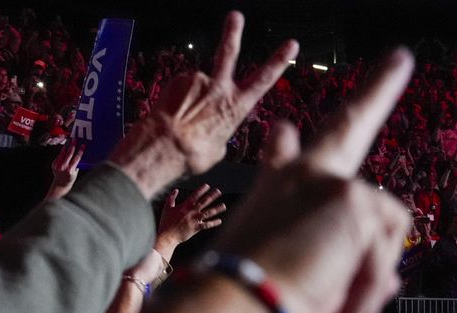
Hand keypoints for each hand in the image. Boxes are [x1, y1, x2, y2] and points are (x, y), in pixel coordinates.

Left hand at [49, 139, 84, 194]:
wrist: (60, 184)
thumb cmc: (70, 179)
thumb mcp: (75, 173)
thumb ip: (76, 165)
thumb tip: (78, 156)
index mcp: (70, 170)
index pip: (76, 158)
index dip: (80, 151)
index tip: (83, 145)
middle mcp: (63, 167)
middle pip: (69, 153)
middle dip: (73, 145)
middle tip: (75, 140)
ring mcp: (57, 165)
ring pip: (62, 153)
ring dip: (66, 147)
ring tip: (69, 142)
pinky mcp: (54, 164)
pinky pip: (59, 156)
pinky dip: (62, 153)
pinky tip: (65, 149)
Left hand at [110, 12, 298, 197]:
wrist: (165, 146)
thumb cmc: (194, 153)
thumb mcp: (219, 147)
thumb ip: (222, 128)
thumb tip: (215, 125)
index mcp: (237, 106)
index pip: (264, 79)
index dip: (279, 61)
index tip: (291, 44)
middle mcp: (220, 89)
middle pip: (229, 53)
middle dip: (233, 33)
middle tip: (235, 16)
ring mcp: (198, 81)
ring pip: (199, 84)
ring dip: (192, 97)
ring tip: (184, 118)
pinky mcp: (179, 79)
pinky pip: (182, 87)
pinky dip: (179, 98)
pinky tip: (174, 112)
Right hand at [156, 184, 225, 251]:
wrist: (167, 236)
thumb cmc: (166, 222)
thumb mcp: (167, 208)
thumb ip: (171, 198)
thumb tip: (175, 190)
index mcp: (184, 206)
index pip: (195, 196)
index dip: (201, 190)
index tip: (208, 186)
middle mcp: (191, 212)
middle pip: (204, 202)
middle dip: (212, 196)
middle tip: (219, 191)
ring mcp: (194, 220)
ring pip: (208, 213)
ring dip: (217, 209)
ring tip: (224, 206)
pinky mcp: (196, 228)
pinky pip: (207, 225)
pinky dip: (214, 223)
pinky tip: (220, 220)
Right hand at [214, 48, 414, 312]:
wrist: (238, 306)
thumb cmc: (260, 302)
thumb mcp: (299, 278)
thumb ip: (343, 268)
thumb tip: (391, 276)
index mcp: (280, 193)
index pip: (289, 157)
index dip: (289, 144)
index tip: (288, 127)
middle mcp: (304, 176)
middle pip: (348, 127)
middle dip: (377, 90)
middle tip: (401, 59)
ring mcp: (332, 182)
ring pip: (385, 233)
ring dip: (364, 285)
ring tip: (328, 312)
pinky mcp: (352, 199)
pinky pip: (384, 257)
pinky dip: (365, 294)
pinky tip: (335, 308)